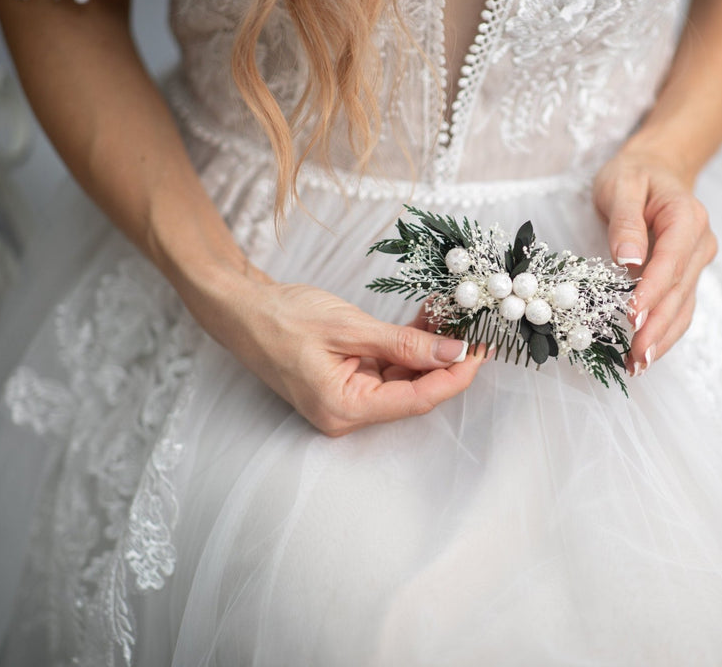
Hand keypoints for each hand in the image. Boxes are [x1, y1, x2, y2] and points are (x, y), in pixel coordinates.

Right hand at [196, 272, 489, 436]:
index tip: (481, 351)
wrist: (241, 309)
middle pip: (414, 392)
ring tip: (451, 315)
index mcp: (344, 409)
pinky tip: (427, 321)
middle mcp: (348, 413)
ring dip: (429, 349)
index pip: (417, 400)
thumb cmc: (281, 319)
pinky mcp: (347, 380)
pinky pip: (389, 367)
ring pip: (404, 377)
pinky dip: (408, 346)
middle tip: (474, 328)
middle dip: (446, 360)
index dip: (455, 376)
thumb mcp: (349, 328)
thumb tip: (452, 353)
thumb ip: (404, 344)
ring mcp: (347, 398)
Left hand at [592, 147, 716, 374]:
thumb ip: (625, 221)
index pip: (671, 260)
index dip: (653, 291)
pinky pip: (679, 308)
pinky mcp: (687, 276)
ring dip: (662, 338)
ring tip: (637, 365)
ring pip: (683, 306)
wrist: (656, 169)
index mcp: (686, 217)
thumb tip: (627, 259)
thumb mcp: (620, 185)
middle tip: (635, 356)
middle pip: (680, 291)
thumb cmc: (633, 175)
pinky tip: (644, 353)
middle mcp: (699, 243)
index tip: (632, 316)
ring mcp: (697, 262)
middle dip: (657, 326)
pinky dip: (663, 332)